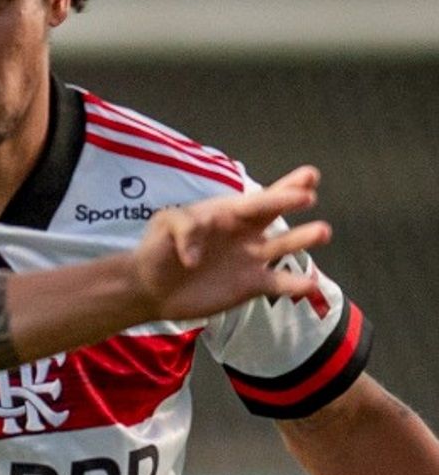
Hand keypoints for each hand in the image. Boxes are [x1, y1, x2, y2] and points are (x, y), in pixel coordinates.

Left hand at [136, 165, 331, 321]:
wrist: (151, 287)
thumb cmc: (157, 250)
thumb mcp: (163, 226)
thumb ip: (182, 228)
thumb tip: (195, 257)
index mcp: (225, 213)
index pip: (255, 201)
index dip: (279, 194)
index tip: (303, 189)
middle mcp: (244, 232)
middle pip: (274, 211)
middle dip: (293, 197)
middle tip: (311, 187)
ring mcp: (251, 259)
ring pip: (284, 246)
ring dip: (303, 238)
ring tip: (323, 231)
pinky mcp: (251, 285)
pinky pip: (279, 284)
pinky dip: (295, 284)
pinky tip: (309, 284)